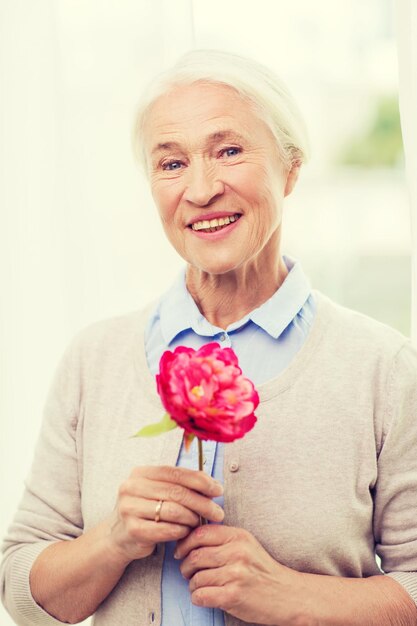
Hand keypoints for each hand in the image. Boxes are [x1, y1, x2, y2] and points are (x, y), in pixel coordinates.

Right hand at [108, 466, 223, 562]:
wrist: (118, 537)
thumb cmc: (146, 511)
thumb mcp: (159, 492)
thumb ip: (181, 485)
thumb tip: (213, 486)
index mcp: (140, 473)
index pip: (175, 472)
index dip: (200, 480)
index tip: (218, 490)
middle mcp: (132, 487)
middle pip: (176, 492)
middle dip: (202, 502)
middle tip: (218, 512)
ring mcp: (129, 508)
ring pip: (173, 511)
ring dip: (192, 518)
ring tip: (199, 522)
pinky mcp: (133, 530)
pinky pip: (166, 530)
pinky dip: (181, 531)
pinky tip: (186, 532)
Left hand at [175, 524, 301, 625]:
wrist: (287, 595)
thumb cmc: (262, 570)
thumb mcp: (246, 545)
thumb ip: (222, 539)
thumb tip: (188, 539)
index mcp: (238, 536)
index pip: (200, 533)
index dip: (185, 543)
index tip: (180, 552)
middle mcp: (237, 553)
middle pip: (195, 556)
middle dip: (186, 566)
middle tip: (187, 572)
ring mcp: (236, 574)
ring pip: (196, 578)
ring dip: (192, 585)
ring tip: (199, 586)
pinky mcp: (233, 596)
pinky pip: (201, 595)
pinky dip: (197, 597)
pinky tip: (204, 596)